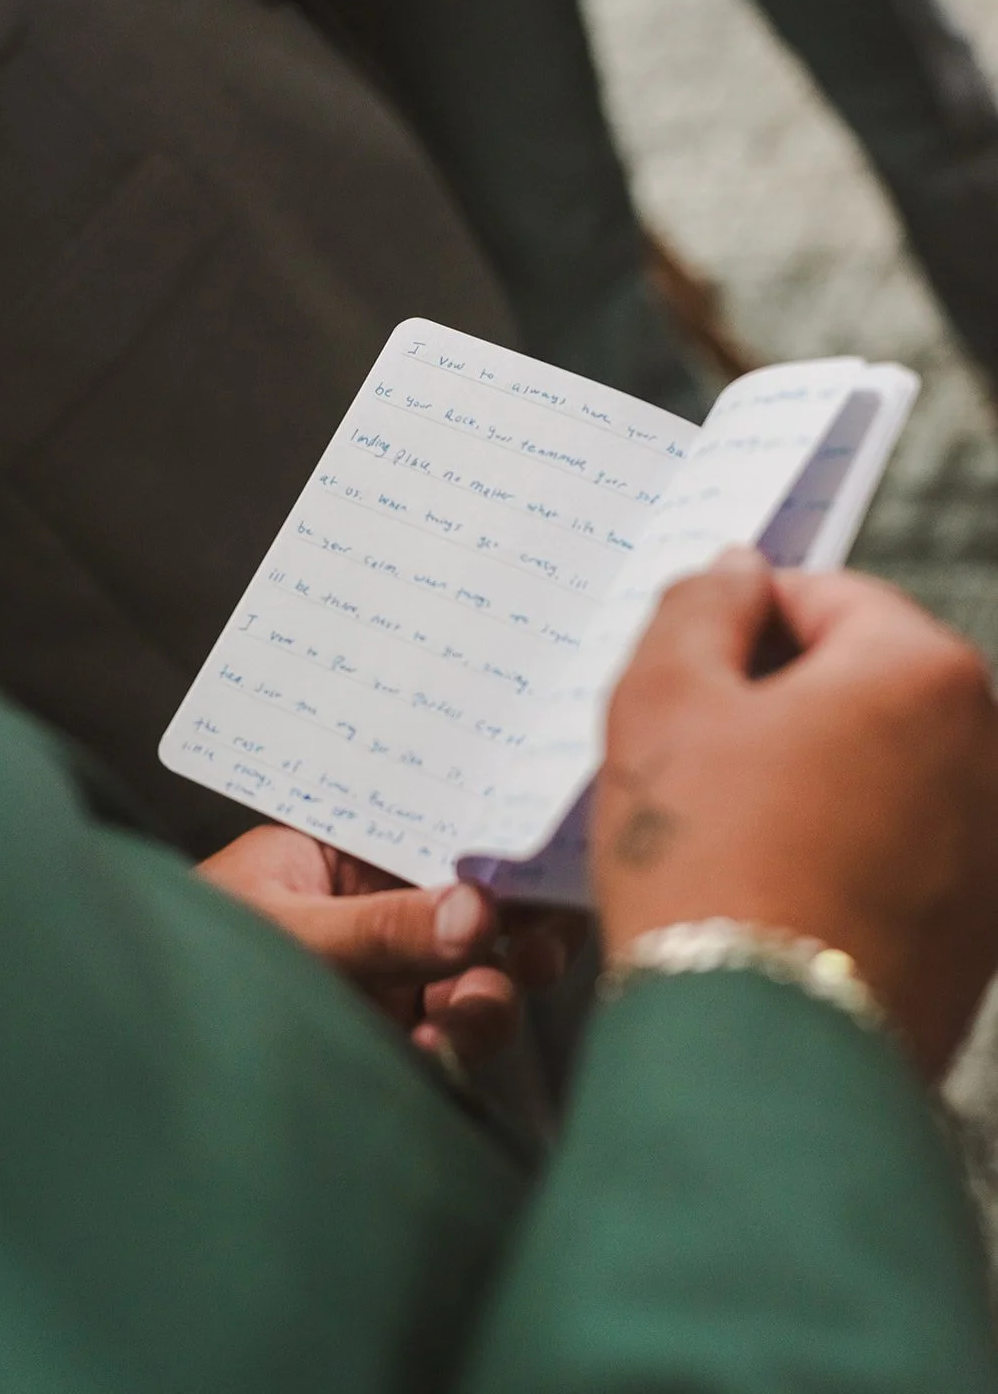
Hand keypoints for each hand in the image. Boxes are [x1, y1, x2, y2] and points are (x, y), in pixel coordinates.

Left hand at [199, 826, 577, 1067]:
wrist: (138, 1051)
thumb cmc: (194, 946)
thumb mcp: (284, 928)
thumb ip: (378, 926)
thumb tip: (474, 910)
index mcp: (357, 847)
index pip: (450, 830)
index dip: (508, 846)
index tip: (551, 867)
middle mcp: (387, 904)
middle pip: (487, 907)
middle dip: (523, 931)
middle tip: (536, 955)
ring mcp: (394, 972)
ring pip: (482, 976)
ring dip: (493, 995)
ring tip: (465, 1014)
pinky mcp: (393, 1034)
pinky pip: (452, 1036)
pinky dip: (456, 1048)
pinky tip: (428, 1052)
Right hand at [592, 548, 997, 1078]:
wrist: (759, 1056)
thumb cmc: (711, 874)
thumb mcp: (664, 702)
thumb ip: (699, 607)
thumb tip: (734, 573)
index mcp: (923, 672)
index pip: (823, 595)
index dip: (738, 627)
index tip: (689, 681)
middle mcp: (987, 750)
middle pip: (859, 683)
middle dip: (776, 705)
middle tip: (695, 762)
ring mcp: (990, 845)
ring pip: (877, 768)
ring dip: (807, 779)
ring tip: (729, 837)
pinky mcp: (977, 925)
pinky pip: (897, 848)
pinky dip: (839, 849)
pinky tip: (773, 889)